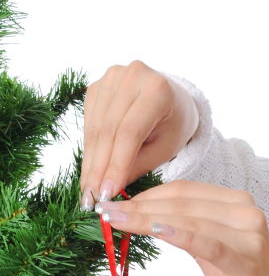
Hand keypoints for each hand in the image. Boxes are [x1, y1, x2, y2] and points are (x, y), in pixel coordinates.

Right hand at [80, 60, 198, 208]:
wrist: (171, 98)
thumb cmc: (174, 126)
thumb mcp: (165, 149)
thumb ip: (138, 166)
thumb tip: (107, 190)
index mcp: (157, 89)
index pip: (129, 133)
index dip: (115, 164)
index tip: (106, 194)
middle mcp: (132, 75)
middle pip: (108, 130)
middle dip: (98, 168)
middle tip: (91, 199)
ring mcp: (111, 77)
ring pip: (95, 127)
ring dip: (90, 162)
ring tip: (88, 191)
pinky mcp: (97, 86)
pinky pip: (89, 122)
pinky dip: (89, 149)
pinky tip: (89, 171)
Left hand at [96, 180, 268, 275]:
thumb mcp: (211, 249)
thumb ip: (188, 227)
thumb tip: (147, 214)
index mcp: (239, 203)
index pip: (185, 191)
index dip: (148, 193)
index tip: (117, 201)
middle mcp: (248, 212)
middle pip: (184, 202)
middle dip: (141, 205)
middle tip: (107, 210)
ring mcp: (250, 234)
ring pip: (189, 219)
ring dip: (148, 218)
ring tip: (117, 220)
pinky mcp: (246, 260)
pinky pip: (206, 242)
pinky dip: (178, 234)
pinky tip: (153, 230)